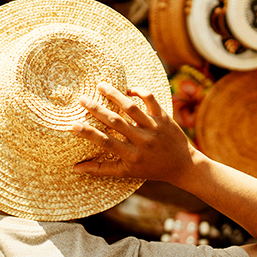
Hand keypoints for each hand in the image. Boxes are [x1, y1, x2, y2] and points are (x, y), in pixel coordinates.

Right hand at [72, 83, 195, 184]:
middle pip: (116, 122)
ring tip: (101, 85)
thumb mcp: (126, 172)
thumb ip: (101, 169)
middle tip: (82, 99)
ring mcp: (154, 127)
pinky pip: (151, 100)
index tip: (73, 125)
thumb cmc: (151, 169)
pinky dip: (140, 92)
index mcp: (131, 155)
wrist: (183, 165)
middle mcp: (142, 141)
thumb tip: (75, 169)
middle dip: (97, 110)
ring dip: (115, 95)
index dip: (88, 134)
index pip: (105, 143)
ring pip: (132, 108)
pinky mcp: (164, 117)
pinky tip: (128, 90)